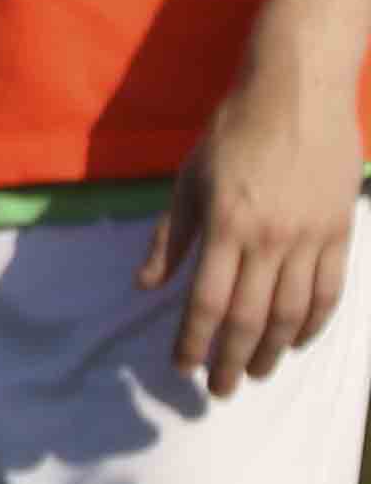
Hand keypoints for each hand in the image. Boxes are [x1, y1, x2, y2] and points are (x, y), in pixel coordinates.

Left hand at [149, 66, 361, 398]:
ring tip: (254, 373)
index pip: (206, 299)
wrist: (297, 94)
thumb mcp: (188, 178)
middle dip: (230, 358)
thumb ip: (171, 236)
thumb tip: (145, 286)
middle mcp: (269, 238)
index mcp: (225, 223)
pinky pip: (329, 291)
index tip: (182, 367)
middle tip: (219, 389)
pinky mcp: (339, 233)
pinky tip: (297, 342)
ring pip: (293, 312)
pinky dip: (314, 324)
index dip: (193, 339)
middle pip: (250, 317)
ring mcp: (310, 237)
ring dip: (272, 350)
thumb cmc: (233, 132)